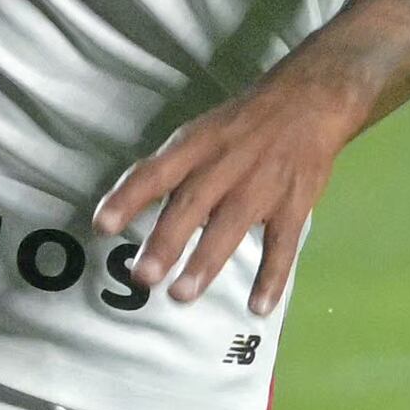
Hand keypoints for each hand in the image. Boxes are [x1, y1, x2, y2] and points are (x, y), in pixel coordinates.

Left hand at [93, 58, 366, 316]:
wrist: (307, 101)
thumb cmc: (240, 125)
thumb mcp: (199, 133)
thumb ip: (170, 170)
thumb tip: (129, 208)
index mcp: (195, 147)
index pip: (154, 172)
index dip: (127, 198)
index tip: (102, 226)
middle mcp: (224, 167)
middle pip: (190, 205)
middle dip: (166, 242)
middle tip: (142, 276)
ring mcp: (261, 187)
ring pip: (230, 229)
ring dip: (205, 263)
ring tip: (181, 295)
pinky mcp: (294, 205)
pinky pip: (282, 246)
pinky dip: (271, 277)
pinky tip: (257, 308)